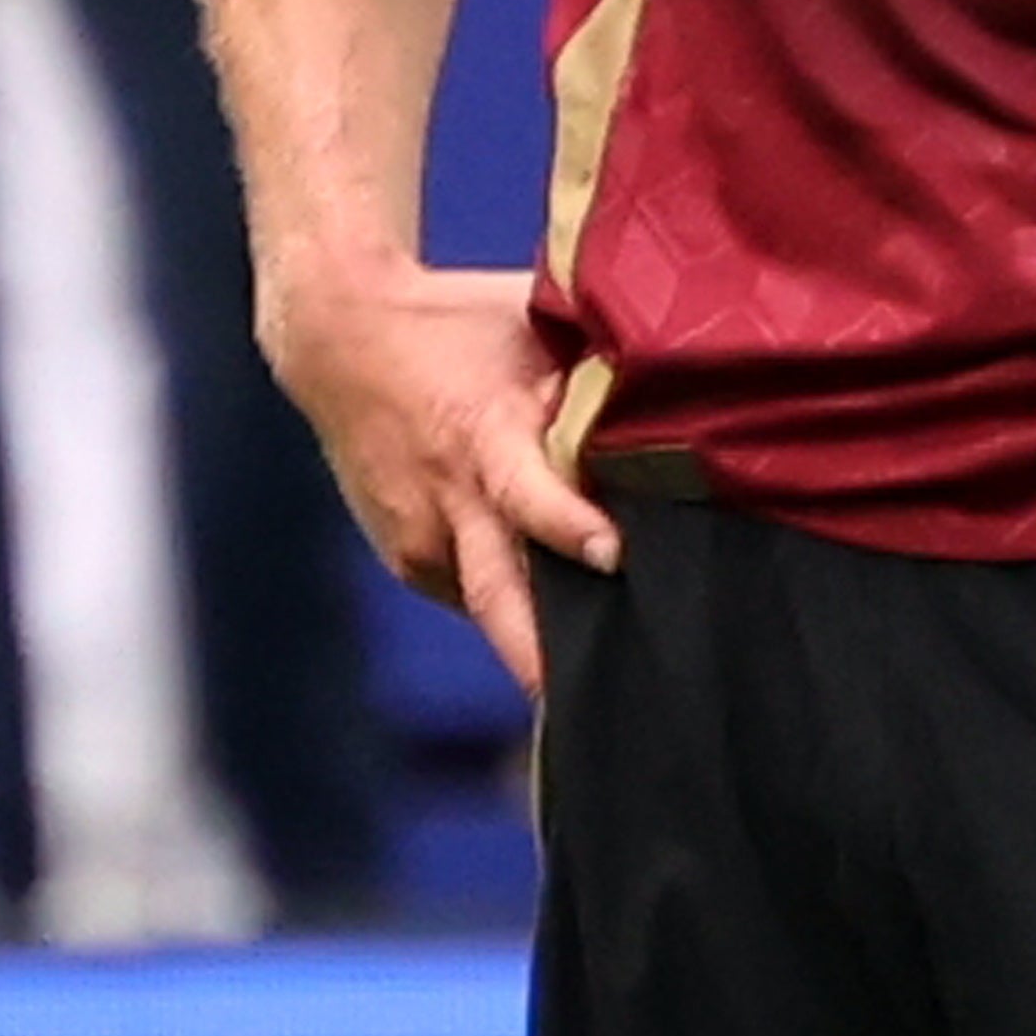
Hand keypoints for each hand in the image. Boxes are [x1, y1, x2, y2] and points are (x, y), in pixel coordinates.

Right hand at [257, 255, 617, 693]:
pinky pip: (475, 593)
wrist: (337, 340)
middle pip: (500, 605)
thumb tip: (698, 398)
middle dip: (546, 666)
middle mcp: (450, 504)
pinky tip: (544, 579)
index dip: (571, 529)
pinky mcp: (409, 561)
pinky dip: (513, 594)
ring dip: (545, 635)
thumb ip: (595, 376)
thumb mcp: (528, 328)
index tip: (613, 557)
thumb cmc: (458, 323)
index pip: (529, 496)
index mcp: (484, 438)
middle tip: (602, 711)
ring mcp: (424, 542)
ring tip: (610, 670)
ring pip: (497, 610)